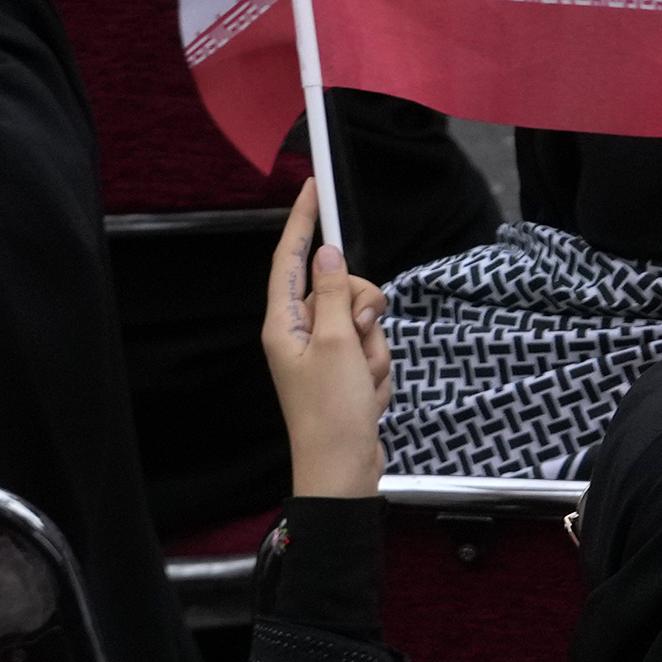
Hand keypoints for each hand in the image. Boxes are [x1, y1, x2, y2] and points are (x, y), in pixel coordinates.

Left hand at [262, 181, 393, 502]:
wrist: (344, 472)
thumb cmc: (332, 415)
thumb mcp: (338, 345)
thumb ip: (336, 295)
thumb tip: (328, 255)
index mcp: (284, 323)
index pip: (290, 259)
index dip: (302, 223)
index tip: (312, 188)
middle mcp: (301, 334)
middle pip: (341, 289)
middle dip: (364, 311)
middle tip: (362, 336)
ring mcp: (325, 355)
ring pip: (364, 323)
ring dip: (375, 351)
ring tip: (362, 382)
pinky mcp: (345, 374)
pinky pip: (373, 353)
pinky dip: (378, 372)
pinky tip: (368, 396)